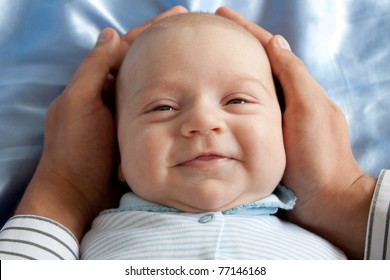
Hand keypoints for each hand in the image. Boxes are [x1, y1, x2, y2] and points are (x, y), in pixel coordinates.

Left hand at [16, 6, 187, 239]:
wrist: (78, 195)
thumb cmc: (75, 150)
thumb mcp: (79, 104)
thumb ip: (94, 69)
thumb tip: (110, 33)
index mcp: (97, 84)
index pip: (127, 49)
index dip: (151, 32)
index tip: (177, 17)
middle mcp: (112, 96)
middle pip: (143, 65)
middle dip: (166, 50)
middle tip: (194, 36)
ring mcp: (127, 116)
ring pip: (154, 89)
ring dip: (173, 75)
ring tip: (199, 62)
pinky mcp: (138, 134)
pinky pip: (159, 113)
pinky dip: (173, 103)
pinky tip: (190, 97)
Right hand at [216, 7, 376, 258]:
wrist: (324, 201)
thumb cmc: (320, 156)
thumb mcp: (310, 110)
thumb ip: (294, 77)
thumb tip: (275, 41)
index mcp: (296, 88)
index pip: (268, 49)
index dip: (245, 31)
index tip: (220, 15)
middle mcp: (284, 101)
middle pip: (255, 67)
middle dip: (232, 50)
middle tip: (205, 38)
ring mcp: (272, 121)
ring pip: (245, 92)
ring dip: (225, 77)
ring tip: (200, 65)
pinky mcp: (262, 140)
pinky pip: (240, 116)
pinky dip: (226, 106)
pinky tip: (210, 104)